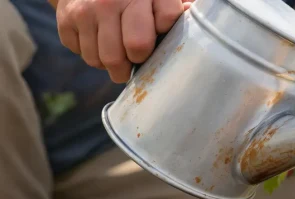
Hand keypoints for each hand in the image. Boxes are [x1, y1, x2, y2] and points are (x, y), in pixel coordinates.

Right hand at [53, 0, 192, 82]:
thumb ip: (176, 7)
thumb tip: (197, 19)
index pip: (167, 22)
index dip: (166, 36)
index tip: (160, 38)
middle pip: (135, 50)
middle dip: (137, 61)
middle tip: (136, 58)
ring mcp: (87, 9)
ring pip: (104, 60)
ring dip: (112, 63)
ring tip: (117, 50)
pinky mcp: (67, 19)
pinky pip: (83, 55)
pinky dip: (92, 55)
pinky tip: (98, 41)